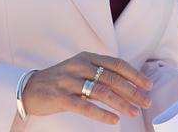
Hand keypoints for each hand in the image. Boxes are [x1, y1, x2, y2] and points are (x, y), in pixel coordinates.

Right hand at [22, 51, 152, 123]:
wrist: (30, 88)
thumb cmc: (61, 80)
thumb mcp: (80, 68)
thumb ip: (100, 71)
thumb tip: (128, 82)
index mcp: (87, 57)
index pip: (116, 64)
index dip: (134, 74)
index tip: (148, 85)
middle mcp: (80, 66)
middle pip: (112, 78)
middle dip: (132, 91)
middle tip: (146, 102)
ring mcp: (70, 81)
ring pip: (101, 92)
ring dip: (121, 103)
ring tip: (133, 112)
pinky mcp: (61, 97)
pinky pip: (85, 106)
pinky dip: (101, 114)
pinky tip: (113, 120)